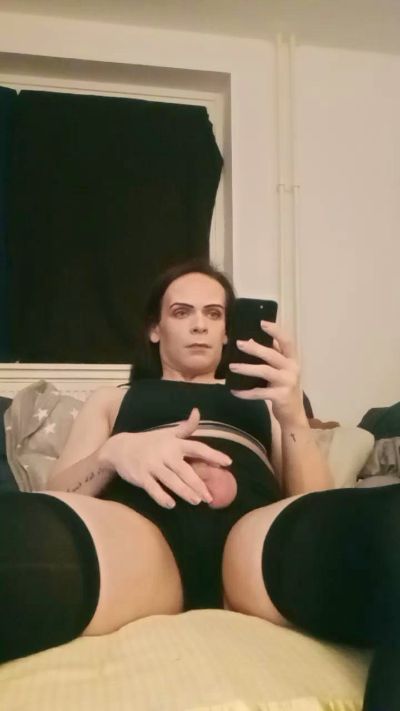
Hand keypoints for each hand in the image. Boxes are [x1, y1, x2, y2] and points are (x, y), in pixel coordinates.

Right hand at [100, 408, 231, 508]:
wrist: (120, 447)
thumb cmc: (149, 441)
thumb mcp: (168, 433)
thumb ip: (186, 427)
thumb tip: (198, 411)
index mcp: (174, 443)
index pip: (197, 448)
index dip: (213, 454)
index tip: (228, 463)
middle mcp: (165, 453)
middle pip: (185, 470)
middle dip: (198, 484)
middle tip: (209, 497)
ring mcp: (152, 465)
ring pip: (171, 481)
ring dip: (185, 492)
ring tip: (196, 501)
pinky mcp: (141, 476)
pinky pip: (153, 488)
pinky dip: (162, 496)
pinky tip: (171, 504)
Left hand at [228, 321, 306, 427]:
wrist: (293, 414)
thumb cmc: (283, 388)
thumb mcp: (281, 370)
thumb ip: (270, 357)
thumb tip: (249, 341)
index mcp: (292, 360)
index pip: (287, 341)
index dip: (275, 331)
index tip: (262, 322)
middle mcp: (292, 369)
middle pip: (272, 355)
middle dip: (255, 348)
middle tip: (239, 344)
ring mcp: (287, 382)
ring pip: (264, 371)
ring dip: (246, 368)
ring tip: (232, 367)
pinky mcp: (280, 396)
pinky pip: (259, 393)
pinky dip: (245, 392)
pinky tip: (234, 391)